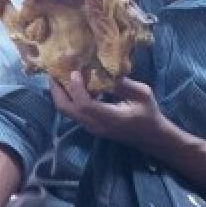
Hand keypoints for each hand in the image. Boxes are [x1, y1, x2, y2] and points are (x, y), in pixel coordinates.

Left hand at [51, 74, 176, 154]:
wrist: (151, 137)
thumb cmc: (148, 113)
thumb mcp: (142, 94)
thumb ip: (123, 83)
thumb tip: (106, 69)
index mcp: (109, 118)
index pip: (84, 105)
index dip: (76, 88)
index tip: (74, 72)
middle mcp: (95, 125)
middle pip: (66, 109)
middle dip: (56, 89)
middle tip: (54, 70)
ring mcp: (91, 127)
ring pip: (67, 111)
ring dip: (60, 93)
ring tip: (59, 74)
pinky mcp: (90, 126)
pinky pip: (73, 111)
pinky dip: (68, 97)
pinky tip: (72, 83)